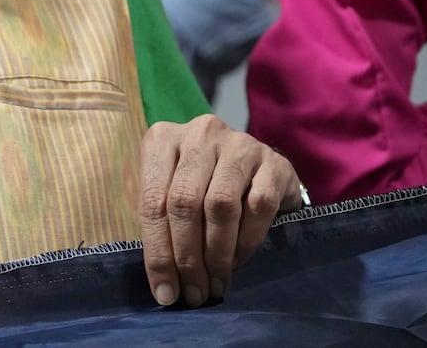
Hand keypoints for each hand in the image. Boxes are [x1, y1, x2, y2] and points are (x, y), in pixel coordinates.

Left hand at [138, 114, 302, 307]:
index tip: (164, 292)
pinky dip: (246, 242)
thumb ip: (163, 226)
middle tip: (194, 292)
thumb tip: (163, 287)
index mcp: (163, 139)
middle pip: (184, 202)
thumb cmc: (203, 186)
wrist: (259, 169)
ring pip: (220, 205)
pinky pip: (258, 207)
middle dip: (187, 257)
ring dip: (216, 254)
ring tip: (215, 284)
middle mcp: (199, 134)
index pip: (152, 200)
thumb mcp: (172, 194)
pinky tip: (238, 261)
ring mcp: (238, 144)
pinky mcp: (274, 161)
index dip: (157, 252)